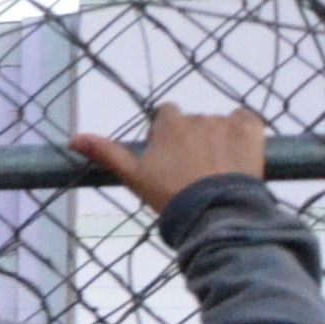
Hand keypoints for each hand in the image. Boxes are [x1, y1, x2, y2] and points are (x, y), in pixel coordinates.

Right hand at [73, 104, 268, 214]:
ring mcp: (227, 123)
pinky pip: (247, 120)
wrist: (215, 210)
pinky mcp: (252, 131)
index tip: (169, 154)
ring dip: (218, 138)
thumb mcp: (133, 176)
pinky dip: (243, 131)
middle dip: (193, 138)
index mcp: (170, 124)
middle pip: (194, 122)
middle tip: (192, 169)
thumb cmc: (169, 195)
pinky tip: (236, 153)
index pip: (167, 113)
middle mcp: (198, 118)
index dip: (167, 132)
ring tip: (216, 168)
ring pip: (220, 124)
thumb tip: (73, 139)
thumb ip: (106, 153)